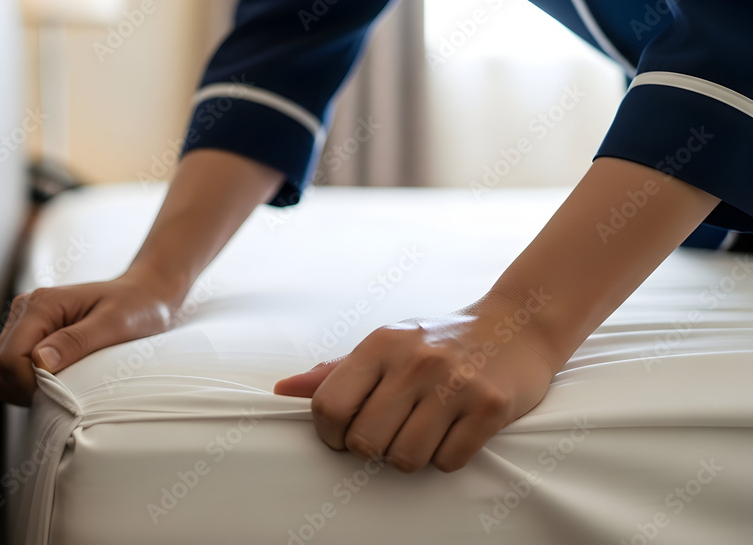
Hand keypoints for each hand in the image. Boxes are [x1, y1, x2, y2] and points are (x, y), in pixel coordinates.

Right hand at [0, 272, 181, 405]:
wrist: (145, 294)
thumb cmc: (137, 307)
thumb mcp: (115, 324)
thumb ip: (76, 341)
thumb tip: (39, 362)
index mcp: (40, 305)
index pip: (9, 361)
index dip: (31, 385)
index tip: (65, 390)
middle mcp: (23, 311)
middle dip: (24, 390)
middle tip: (63, 391)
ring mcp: (23, 324)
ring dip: (24, 390)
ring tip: (62, 385)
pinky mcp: (29, 336)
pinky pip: (11, 372)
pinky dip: (28, 385)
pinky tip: (58, 380)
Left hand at [274, 299, 557, 472]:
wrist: (517, 324)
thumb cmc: (439, 341)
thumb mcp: (385, 345)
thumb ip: (337, 372)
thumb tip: (284, 390)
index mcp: (381, 344)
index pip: (329, 405)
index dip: (330, 434)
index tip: (344, 436)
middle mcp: (415, 361)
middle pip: (365, 441)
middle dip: (372, 449)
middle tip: (389, 435)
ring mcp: (455, 384)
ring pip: (406, 459)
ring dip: (410, 457)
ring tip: (422, 432)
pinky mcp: (491, 407)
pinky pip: (449, 461)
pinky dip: (446, 458)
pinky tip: (452, 433)